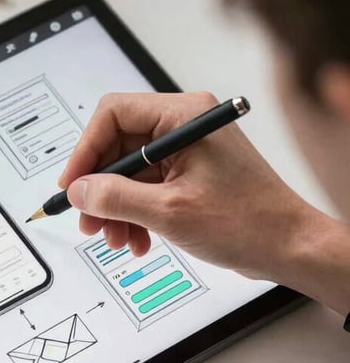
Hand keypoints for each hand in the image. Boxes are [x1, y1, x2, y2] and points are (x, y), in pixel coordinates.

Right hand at [58, 92, 325, 283]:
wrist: (289, 247)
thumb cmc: (248, 222)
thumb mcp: (168, 212)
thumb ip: (115, 198)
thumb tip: (78, 191)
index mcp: (183, 116)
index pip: (113, 115)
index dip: (85, 151)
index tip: (73, 185)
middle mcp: (184, 125)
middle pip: (118, 146)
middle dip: (101, 189)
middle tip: (88, 221)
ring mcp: (187, 149)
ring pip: (129, 171)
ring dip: (116, 207)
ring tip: (116, 239)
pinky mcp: (189, 172)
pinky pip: (146, 186)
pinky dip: (135, 213)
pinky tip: (138, 239)